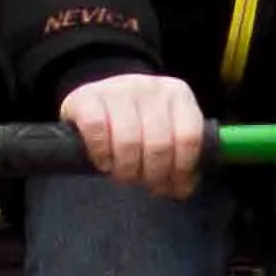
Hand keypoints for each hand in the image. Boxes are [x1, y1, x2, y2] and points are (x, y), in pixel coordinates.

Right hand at [64, 71, 211, 200]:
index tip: (171, 186)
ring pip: (128, 140)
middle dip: (152, 174)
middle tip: (144, 182)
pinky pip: (97, 129)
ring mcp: (118, 88)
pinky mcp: (87, 96)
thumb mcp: (165, 133)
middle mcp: (150, 87)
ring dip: (126, 169)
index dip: (181, 170)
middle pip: (159, 144)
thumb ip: (179, 158)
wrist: (96, 101)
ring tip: (124, 174)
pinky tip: (103, 161)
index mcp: (177, 94)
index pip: (189, 137)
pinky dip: (101, 153)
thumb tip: (182, 188)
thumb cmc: (136, 124)